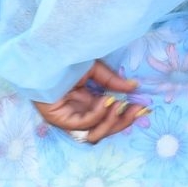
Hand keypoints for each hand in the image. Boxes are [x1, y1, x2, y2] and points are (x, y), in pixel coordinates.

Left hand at [33, 61, 149, 143]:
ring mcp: (67, 118)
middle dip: (124, 122)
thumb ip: (112, 81)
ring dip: (111, 122)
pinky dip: (98, 115)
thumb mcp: (94, 69)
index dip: (127, 116)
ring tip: (120, 105)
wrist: (43, 52)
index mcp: (85, 103)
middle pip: (103, 130)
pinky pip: (82, 125)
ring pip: (94, 133)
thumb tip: (134, 87)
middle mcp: (77, 113)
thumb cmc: (64, 59)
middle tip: (138, 110)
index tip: (144, 108)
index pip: (108, 119)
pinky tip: (105, 101)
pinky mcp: (58, 119)